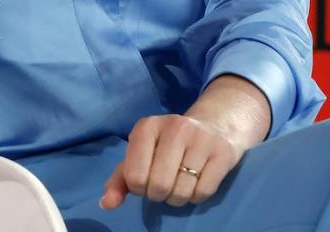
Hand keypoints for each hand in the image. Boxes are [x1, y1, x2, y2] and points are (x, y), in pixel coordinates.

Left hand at [100, 114, 244, 209]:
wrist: (215, 124)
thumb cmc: (169, 144)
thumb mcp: (141, 153)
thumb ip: (120, 179)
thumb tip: (106, 203)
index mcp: (147, 127)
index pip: (134, 177)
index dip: (139, 187)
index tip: (147, 178)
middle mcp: (174, 127)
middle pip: (159, 186)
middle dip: (159, 194)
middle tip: (165, 183)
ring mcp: (201, 138)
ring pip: (181, 192)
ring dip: (178, 197)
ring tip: (181, 182)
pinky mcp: (222, 152)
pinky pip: (203, 193)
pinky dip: (196, 196)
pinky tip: (197, 181)